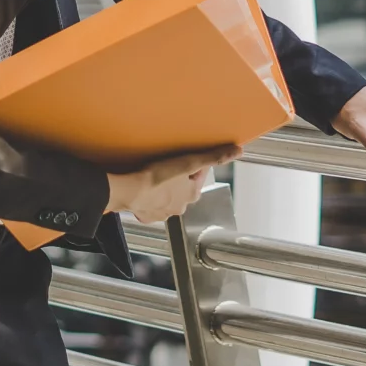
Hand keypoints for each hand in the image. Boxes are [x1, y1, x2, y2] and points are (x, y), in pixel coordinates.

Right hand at [106, 145, 240, 222]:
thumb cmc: (157, 178)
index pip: (199, 175)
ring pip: (167, 196)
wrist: (128, 191)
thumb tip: (236, 151)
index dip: (194, 163)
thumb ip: (213, 157)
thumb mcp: (188, 162)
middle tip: (168, 164)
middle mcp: (180, 207)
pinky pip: (151, 204)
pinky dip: (149, 197)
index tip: (186, 156)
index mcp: (191, 195)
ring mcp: (162, 212)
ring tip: (154, 175)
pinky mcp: (146, 214)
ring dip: (164, 188)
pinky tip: (144, 188)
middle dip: (178, 177)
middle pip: (183, 187)